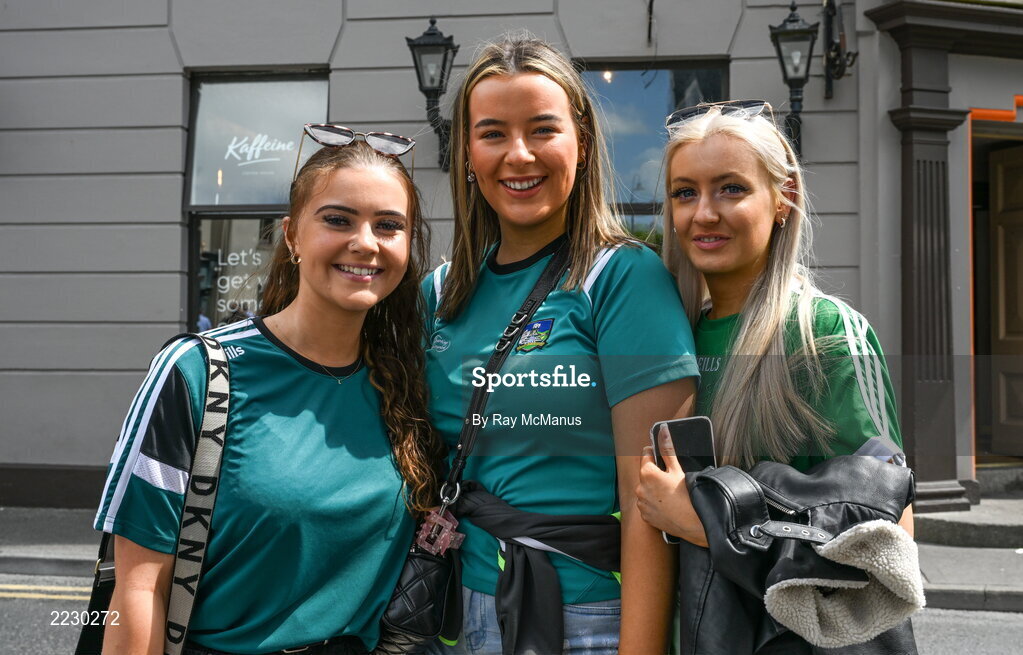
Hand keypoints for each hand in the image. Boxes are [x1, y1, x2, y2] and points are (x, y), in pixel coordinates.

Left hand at [636, 425, 707, 546]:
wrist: (692, 523)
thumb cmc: (686, 495)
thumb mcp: (677, 469)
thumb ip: (667, 449)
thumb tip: (663, 431)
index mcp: (646, 473)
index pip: (645, 455)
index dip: (653, 453)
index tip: (661, 456)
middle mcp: (639, 488)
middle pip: (645, 474)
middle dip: (655, 473)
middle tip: (670, 477)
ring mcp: (641, 503)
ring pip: (646, 490)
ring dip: (653, 489)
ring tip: (670, 493)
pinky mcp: (645, 516)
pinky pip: (647, 504)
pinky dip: (654, 502)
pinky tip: (667, 504)